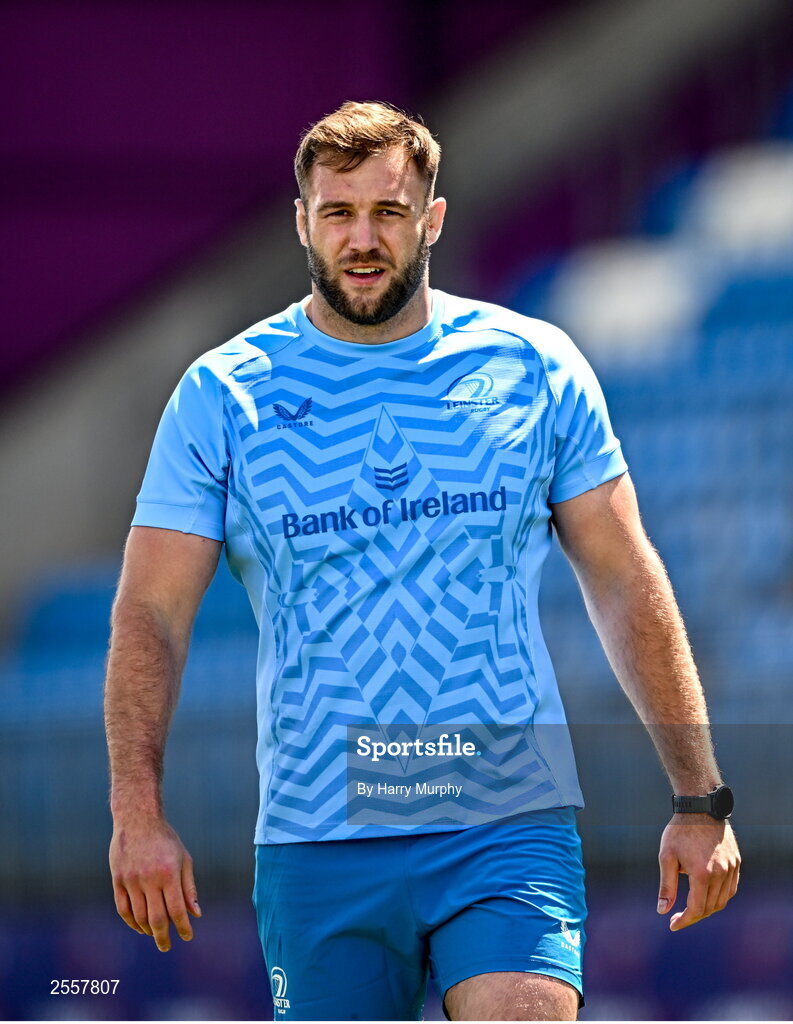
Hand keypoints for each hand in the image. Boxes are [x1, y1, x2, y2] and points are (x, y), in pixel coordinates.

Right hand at [109, 816, 200, 951]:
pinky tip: (139, 926)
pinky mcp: (117, 880)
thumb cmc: (166, 840)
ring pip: (139, 916)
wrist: (138, 819)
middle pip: (156, 919)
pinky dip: (131, 922)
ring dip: (147, 930)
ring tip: (155, 934)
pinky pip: (123, 909)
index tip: (187, 936)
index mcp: (169, 873)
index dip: (182, 927)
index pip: (176, 909)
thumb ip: (189, 888)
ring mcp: (131, 880)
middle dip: (163, 937)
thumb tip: (195, 914)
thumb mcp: (183, 859)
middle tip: (166, 947)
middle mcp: (149, 879)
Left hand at [657, 815, 739, 930]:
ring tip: (692, 908)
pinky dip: (720, 897)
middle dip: (694, 916)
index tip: (672, 925)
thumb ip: (667, 886)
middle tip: (678, 917)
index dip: (684, 920)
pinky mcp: (737, 862)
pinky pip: (731, 889)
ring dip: (708, 908)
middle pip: (710, 908)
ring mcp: (732, 868)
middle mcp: (721, 874)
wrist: (700, 808)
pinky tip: (708, 896)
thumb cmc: (680, 831)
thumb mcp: (667, 856)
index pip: (696, 909)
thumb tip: (662, 910)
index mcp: (702, 874)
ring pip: (723, 900)